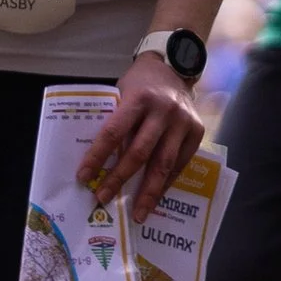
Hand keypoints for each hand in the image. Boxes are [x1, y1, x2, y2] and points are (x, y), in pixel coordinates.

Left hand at [77, 51, 205, 221]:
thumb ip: (114, 120)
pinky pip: (179, 164)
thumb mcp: (122, 91)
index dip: (97, 157)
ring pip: (163, 164)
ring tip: (137, 214)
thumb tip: (96, 160)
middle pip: (138, 153)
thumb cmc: (141, 84)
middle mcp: (163, 111)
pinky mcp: (197, 132)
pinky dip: (166, 183)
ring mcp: (182, 123)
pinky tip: (154, 198)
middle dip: (119, 179)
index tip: (83, 177)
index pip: (113, 132)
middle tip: (103, 199)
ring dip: (148, 192)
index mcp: (138, 99)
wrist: (175, 67)